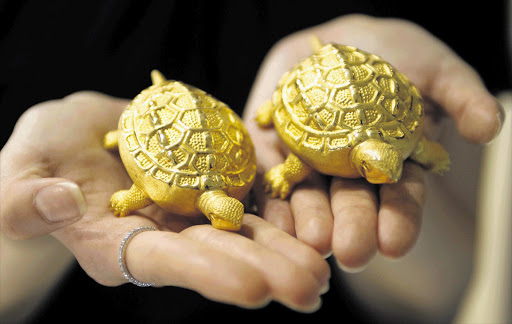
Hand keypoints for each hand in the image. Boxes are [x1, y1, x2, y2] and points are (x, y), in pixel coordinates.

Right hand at [0, 91, 329, 311]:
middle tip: (314, 290)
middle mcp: (163, 237)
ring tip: (326, 270)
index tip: (255, 292)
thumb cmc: (43, 151)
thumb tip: (58, 204)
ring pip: (241, 235)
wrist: (82, 131)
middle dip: (265, 272)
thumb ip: (26, 196)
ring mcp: (188, 214)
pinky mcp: (207, 187)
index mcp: (118, 246)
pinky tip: (313, 223)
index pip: (166, 265)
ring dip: (284, 251)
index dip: (208, 275)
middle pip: (217, 257)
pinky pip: (246, 200)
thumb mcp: (19, 168)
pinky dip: (278, 211)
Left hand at [243, 14, 502, 269]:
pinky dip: (267, 197)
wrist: (335, 42)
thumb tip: (490, 127)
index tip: (395, 245)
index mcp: (390, 164)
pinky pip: (267, 175)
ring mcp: (308, 163)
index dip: (398, 221)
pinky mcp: (271, 148)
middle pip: (351, 205)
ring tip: (310, 243)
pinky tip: (269, 219)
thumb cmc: (392, 56)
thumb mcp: (435, 69)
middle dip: (352, 229)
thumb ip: (461, 97)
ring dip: (309, 222)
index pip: (398, 199)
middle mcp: (348, 173)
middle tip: (351, 254)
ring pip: (308, 198)